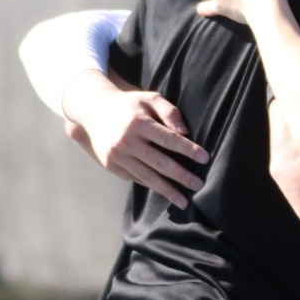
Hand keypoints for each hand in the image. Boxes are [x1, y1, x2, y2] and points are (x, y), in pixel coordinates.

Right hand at [61, 71, 207, 208]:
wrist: (93, 109)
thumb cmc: (130, 104)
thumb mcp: (150, 98)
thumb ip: (169, 111)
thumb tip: (185, 132)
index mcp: (138, 123)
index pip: (169, 139)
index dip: (188, 150)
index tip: (205, 159)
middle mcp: (126, 141)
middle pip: (160, 162)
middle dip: (181, 176)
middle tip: (199, 185)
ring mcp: (117, 155)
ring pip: (147, 176)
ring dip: (168, 190)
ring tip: (184, 201)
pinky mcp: (111, 165)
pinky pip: (136, 178)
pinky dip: (152, 186)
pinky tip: (166, 192)